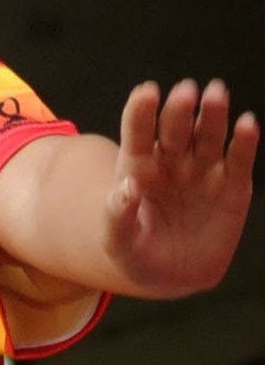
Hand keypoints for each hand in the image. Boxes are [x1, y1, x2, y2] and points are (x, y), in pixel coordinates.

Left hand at [109, 79, 258, 297]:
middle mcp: (171, 161)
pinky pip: (239, 160)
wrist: (171, 274)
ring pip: (207, 135)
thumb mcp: (119, 240)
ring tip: (215, 93)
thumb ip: (118, 214)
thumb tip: (126, 187)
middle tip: (186, 89)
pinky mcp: (232, 187)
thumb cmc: (136, 251)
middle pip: (175, 128)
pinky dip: (244, 142)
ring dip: (212, 114)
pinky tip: (246, 124)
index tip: (147, 92)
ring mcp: (202, 171)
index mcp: (138, 166)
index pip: (138, 132)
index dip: (141, 111)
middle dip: (179, 108)